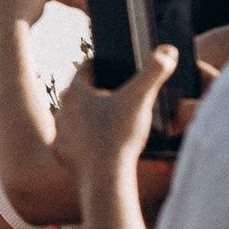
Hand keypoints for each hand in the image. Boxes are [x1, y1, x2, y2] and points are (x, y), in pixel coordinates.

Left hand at [52, 38, 169, 184]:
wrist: (104, 177)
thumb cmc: (120, 135)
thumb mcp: (140, 99)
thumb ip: (154, 72)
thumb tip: (167, 50)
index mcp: (76, 91)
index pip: (86, 68)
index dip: (100, 64)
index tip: (110, 65)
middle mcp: (62, 110)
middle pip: (79, 94)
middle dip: (95, 92)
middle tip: (114, 94)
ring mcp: (60, 133)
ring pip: (74, 118)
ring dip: (87, 118)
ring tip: (108, 120)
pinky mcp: (62, 154)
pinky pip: (72, 143)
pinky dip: (84, 142)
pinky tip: (97, 144)